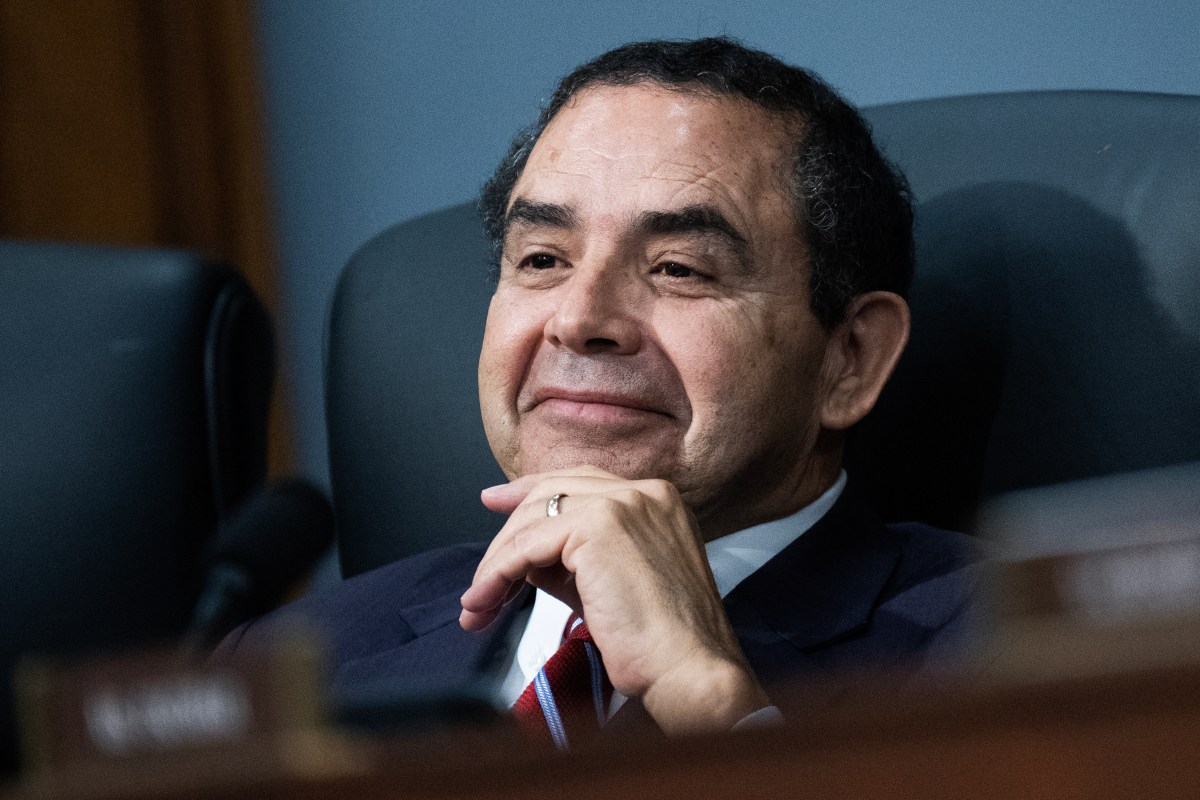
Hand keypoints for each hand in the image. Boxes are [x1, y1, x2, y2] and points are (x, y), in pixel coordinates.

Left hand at [459, 466, 769, 734]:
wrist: (689, 669)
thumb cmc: (660, 643)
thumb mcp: (610, 584)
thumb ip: (572, 561)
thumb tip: (526, 557)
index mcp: (656, 499)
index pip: (578, 480)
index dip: (529, 490)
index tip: (495, 501)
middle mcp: (643, 492)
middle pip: (550, 493)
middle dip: (504, 534)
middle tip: (479, 577)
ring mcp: (623, 504)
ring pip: (533, 519)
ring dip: (496, 563)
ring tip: (479, 605)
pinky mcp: (599, 527)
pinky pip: (528, 545)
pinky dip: (498, 573)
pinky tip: (487, 600)